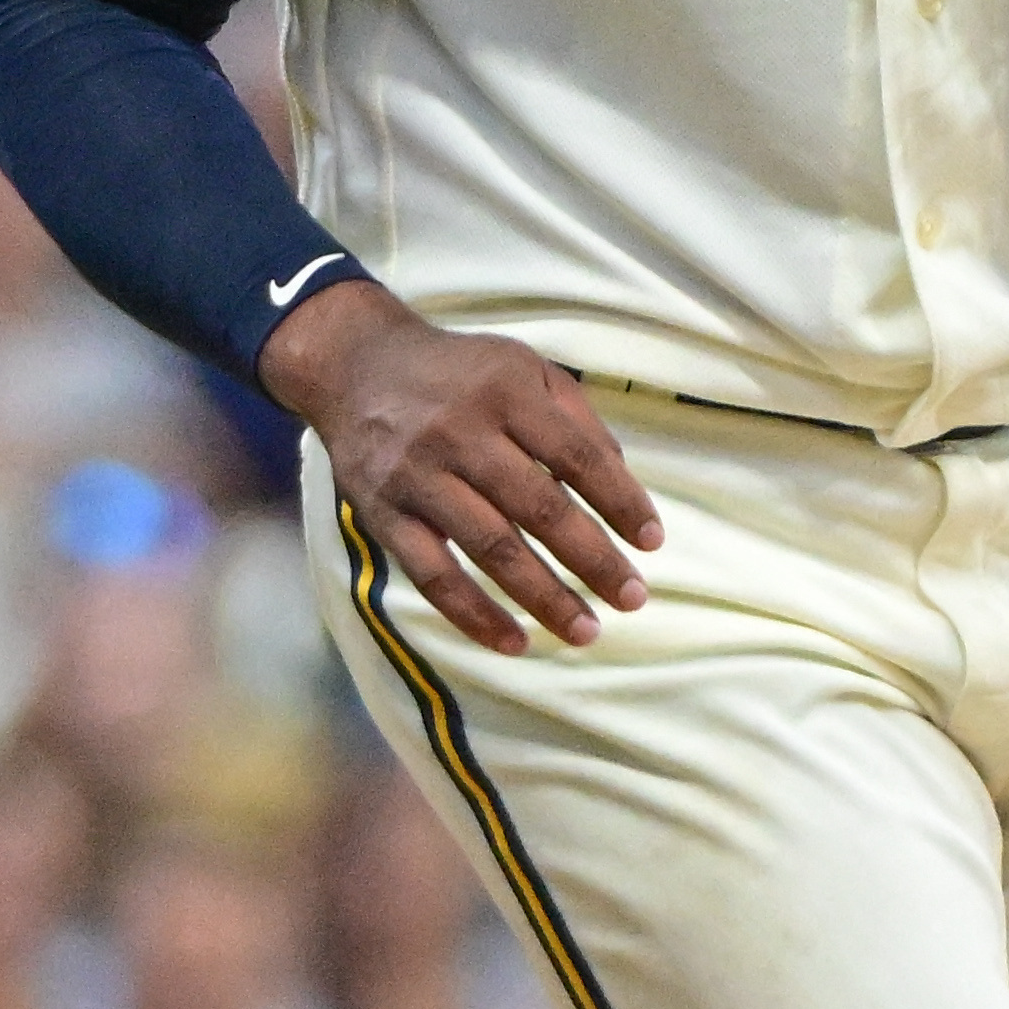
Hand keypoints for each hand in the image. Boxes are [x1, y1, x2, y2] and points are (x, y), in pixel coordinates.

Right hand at [259, 278, 662, 654]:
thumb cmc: (459, 373)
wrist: (356, 365)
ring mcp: (419, 476)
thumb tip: (623, 482)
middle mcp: (462, 432)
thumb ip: (575, 417)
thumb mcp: (523, 367)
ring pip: (491, 548)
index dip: (621, 501)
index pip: (577, 456)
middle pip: (539, 507)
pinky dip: (474, 616)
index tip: (651, 542)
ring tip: (586, 631)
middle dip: (593, 559)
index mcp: (507, 391)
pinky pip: (433, 576)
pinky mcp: (384, 514)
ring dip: (544, 597)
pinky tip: (514, 642)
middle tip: (632, 599)